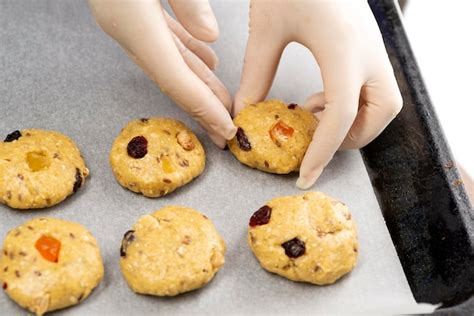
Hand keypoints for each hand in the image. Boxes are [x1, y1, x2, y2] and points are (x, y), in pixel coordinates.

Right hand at [89, 0, 236, 146]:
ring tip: (222, 100)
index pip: (174, 78)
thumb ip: (186, 0)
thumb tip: (211, 38)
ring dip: (196, 82)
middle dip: (202, 105)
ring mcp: (124, 20)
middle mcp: (126, 28)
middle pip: (171, 78)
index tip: (225, 130)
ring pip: (168, 61)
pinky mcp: (128, 8)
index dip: (202, 108)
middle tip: (226, 129)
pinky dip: (185, 53)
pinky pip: (161, 40)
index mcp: (133, 22)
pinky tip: (206, 60)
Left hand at [234, 0, 402, 187]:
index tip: (306, 176)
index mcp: (344, 51)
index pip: (342, 117)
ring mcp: (373, 47)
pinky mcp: (367, 42)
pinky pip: (372, 83)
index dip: (323, 152)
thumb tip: (243, 113)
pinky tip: (322, 95)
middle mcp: (369, 52)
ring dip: (355, 119)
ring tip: (316, 116)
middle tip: (318, 142)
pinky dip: (352, 101)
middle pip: (381, 112)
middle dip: (353, 137)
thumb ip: (256, 75)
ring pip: (384, 100)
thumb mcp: (266, 30)